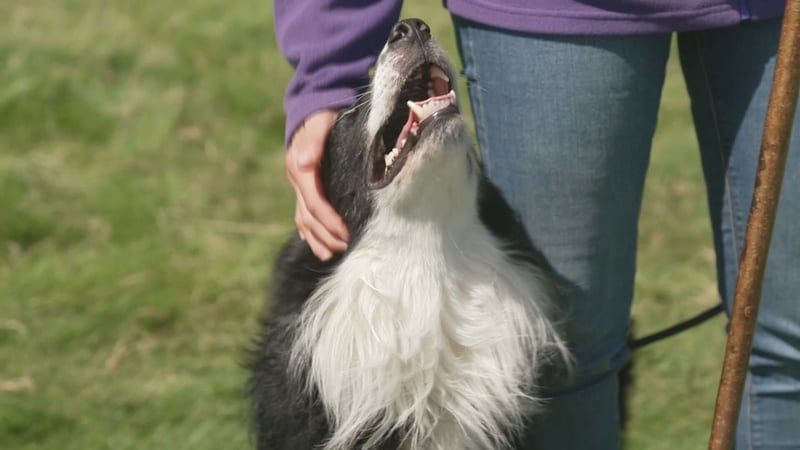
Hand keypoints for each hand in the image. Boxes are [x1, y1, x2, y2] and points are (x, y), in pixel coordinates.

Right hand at [285, 110, 349, 260]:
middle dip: (326, 235)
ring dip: (317, 238)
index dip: (330, 221)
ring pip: (304, 218)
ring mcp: (299, 183)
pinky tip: (317, 243)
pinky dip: (309, 231)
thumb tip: (304, 162)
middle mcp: (297, 179)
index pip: (315, 203)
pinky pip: (304, 212)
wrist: (312, 104)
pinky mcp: (305, 185)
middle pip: (309, 216)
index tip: (346, 234)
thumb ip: (313, 140)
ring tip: (332, 254)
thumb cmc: (321, 113)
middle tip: (347, 247)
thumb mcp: (319, 122)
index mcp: (300, 168)